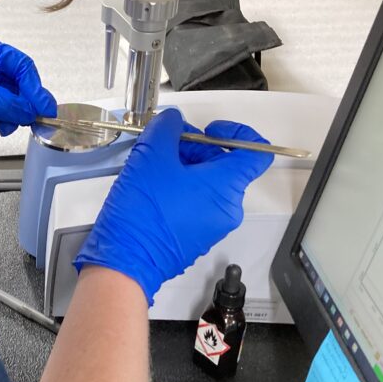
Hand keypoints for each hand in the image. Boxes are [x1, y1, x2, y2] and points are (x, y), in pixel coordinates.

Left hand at [0, 33, 56, 138]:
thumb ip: (3, 102)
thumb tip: (28, 110)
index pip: (21, 66)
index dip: (35, 87)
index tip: (43, 107)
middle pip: (17, 83)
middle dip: (23, 103)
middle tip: (31, 120)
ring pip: (9, 98)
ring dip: (11, 114)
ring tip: (5, 125)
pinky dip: (0, 118)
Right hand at [74, 108, 273, 303]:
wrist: (126, 260)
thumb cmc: (142, 216)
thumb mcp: (151, 154)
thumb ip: (167, 127)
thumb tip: (173, 121)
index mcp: (226, 186)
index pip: (257, 152)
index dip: (238, 132)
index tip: (213, 130)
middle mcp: (226, 209)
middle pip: (225, 166)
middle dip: (197, 150)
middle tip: (169, 146)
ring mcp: (212, 225)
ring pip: (209, 184)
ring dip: (186, 169)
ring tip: (155, 168)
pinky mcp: (196, 237)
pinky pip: (197, 203)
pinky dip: (181, 189)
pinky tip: (154, 188)